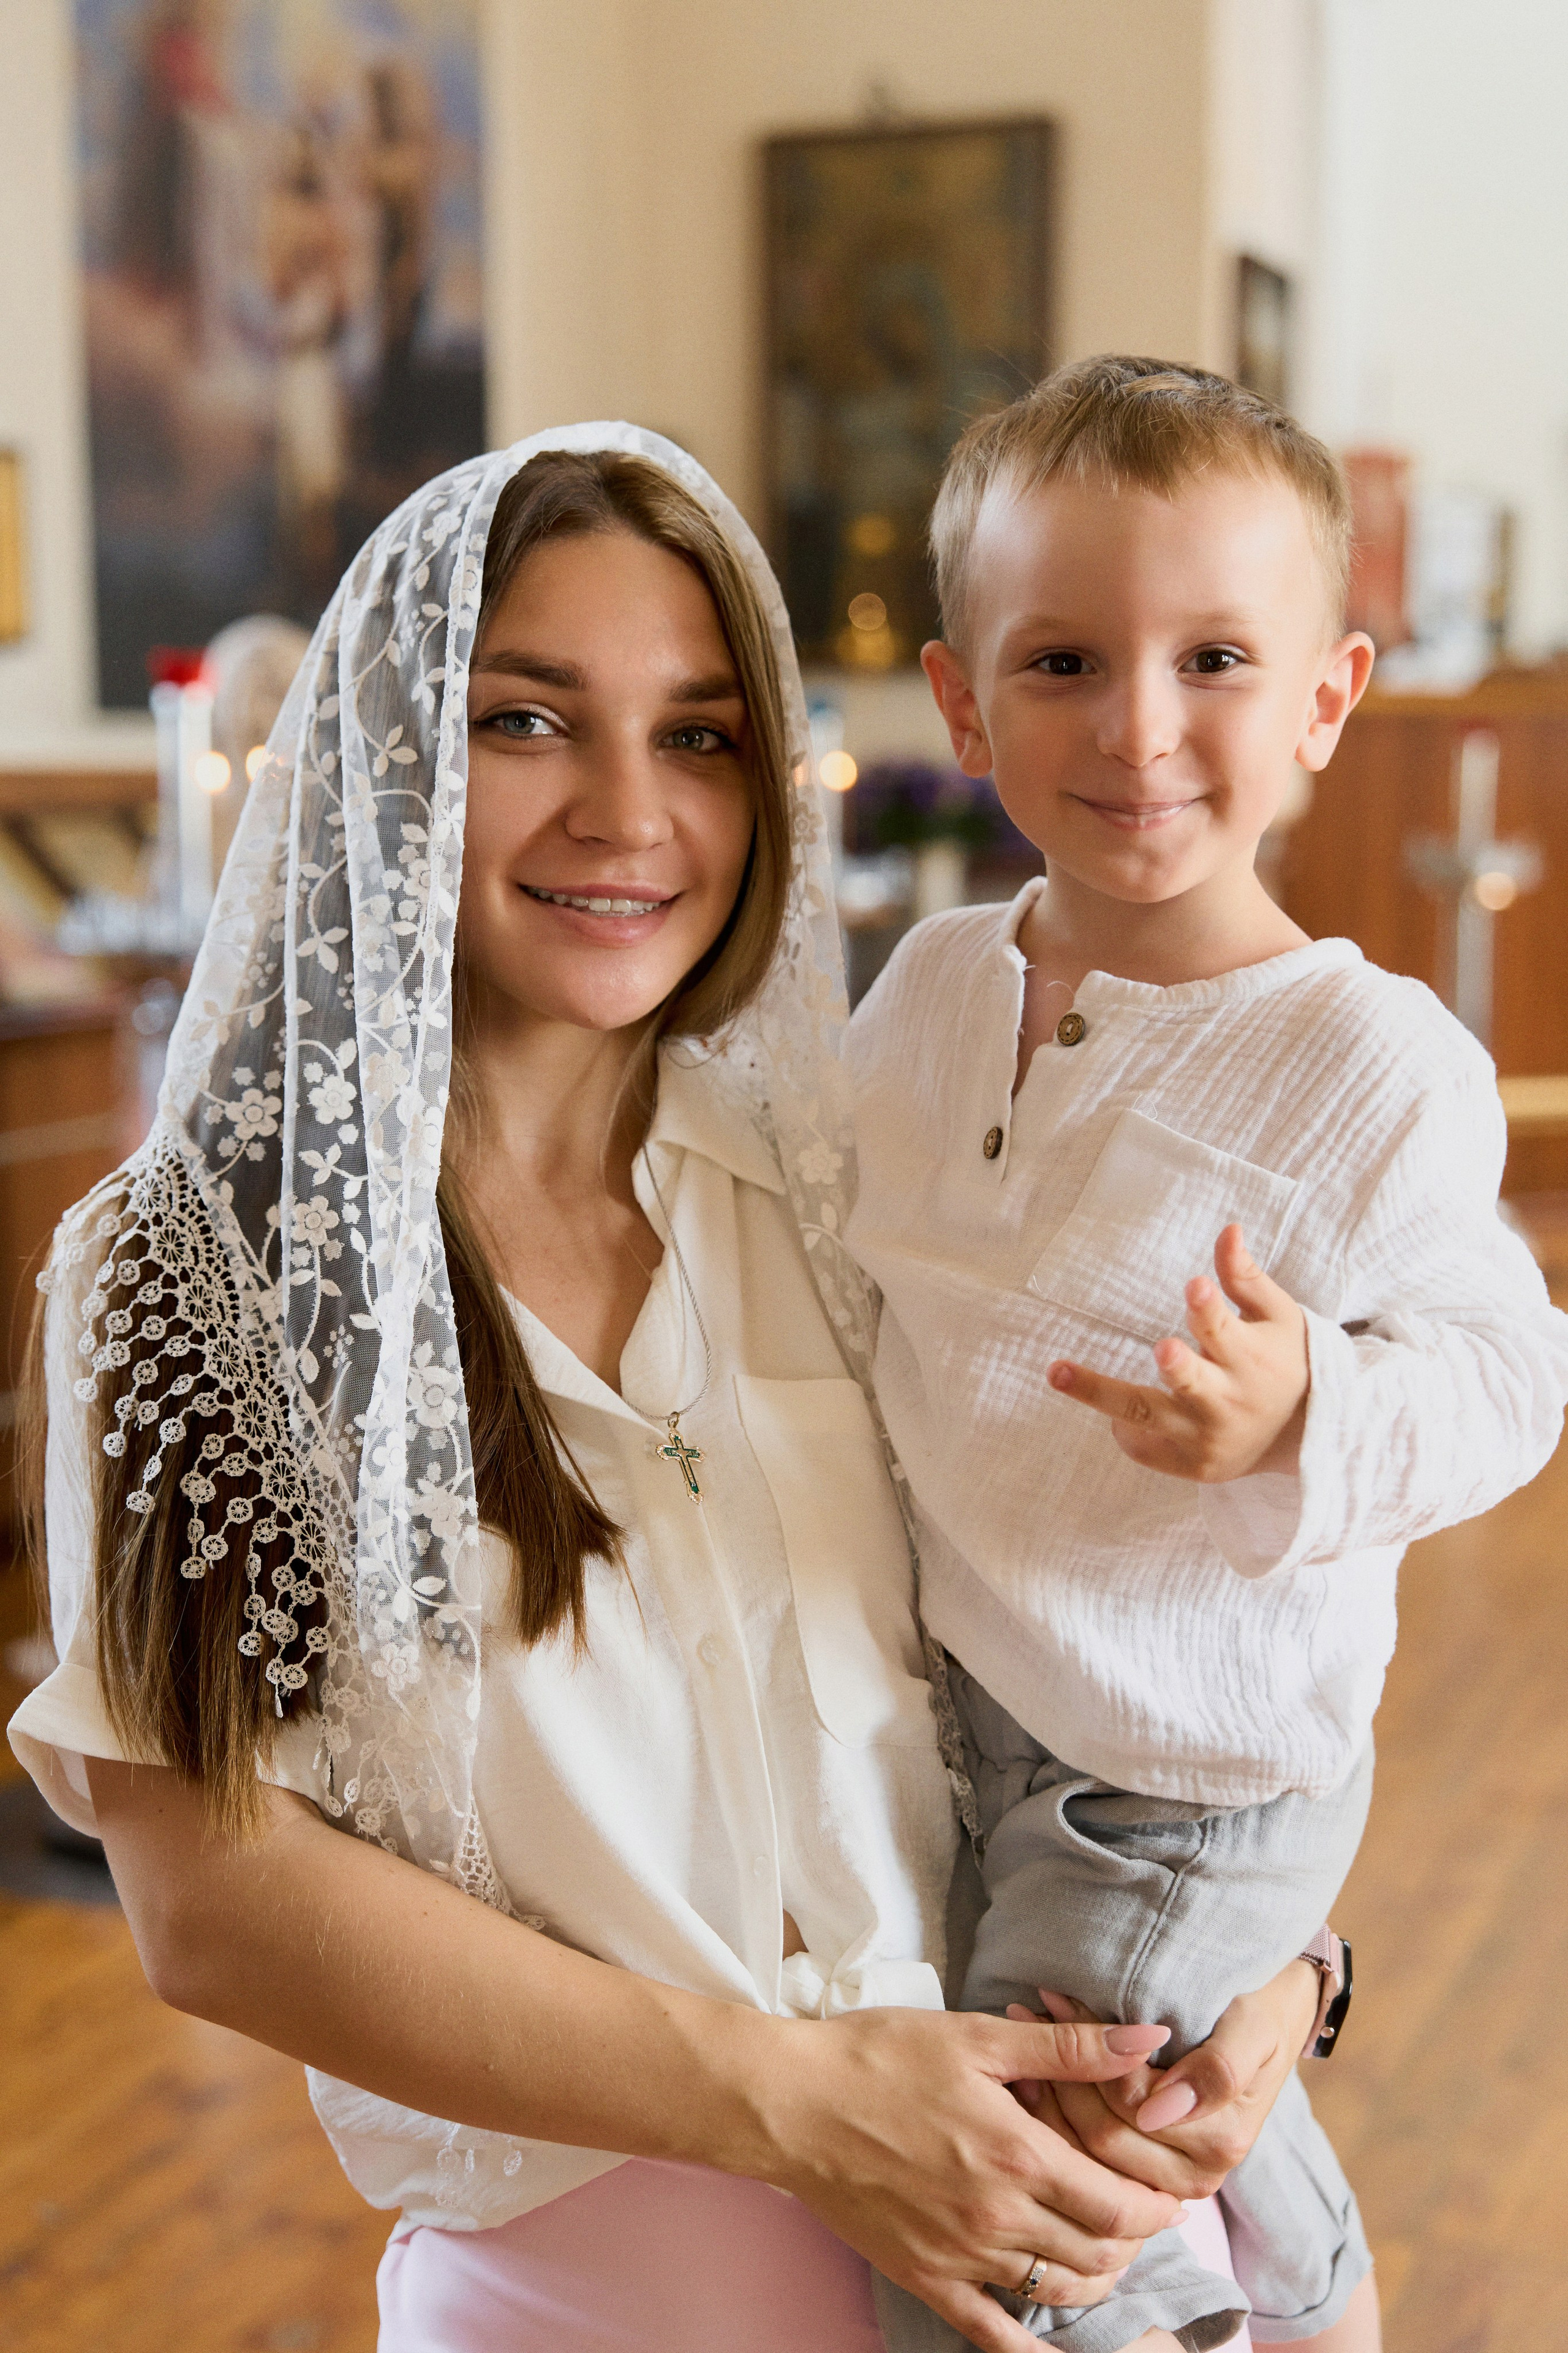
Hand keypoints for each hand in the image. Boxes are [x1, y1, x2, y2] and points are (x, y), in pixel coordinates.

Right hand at [764, 2009, 1185, 2351]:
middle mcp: (998, 2216)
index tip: (1170, 2192)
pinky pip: (993, 2334)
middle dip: (1136, 2240)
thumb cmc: (880, 2058)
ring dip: (1098, 2278)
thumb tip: (1149, 2039)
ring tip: (1106, 2252)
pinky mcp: (926, 2278)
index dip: (1157, 2205)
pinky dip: (1032, 2349)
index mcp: (1019, 2155)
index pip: (1120, 2204)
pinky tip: (1055, 2352)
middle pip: (1100, 2253)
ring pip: (1058, 2291)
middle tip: (1142, 2217)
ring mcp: (962, 2256)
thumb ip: (1069, 2047)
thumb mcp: (977, 2037)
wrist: (793, 2104)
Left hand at [1007, 1961, 1319, 2202]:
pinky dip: (1052, 2107)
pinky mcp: (1141, 2175)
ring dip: (1048, 2087)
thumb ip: (1219, 2070)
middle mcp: (1192, 2177)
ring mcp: (1164, 2183)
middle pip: (1100, 2134)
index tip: (1056, 1997)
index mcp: (1220, 2143)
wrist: (1270, 2020)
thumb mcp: (1252, 2029)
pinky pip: (1083, 2154)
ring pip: (1084, 2149)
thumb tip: (1160, 2110)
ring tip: (1023, 2025)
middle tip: (1025, 2011)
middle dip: (1060, 2071)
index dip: (1088, 2053)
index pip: (1129, 2106)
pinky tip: (1030, 2062)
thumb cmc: (1259, 2012)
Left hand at [1047, 1223, 1308, 1481]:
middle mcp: (1229, 1403)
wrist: (1306, 1435)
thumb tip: (1228, 1229)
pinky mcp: (1190, 1465)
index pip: (1226, 1333)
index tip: (1195, 1286)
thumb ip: (1244, 1278)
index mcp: (1253, 1361)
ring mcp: (1207, 1438)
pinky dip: (1125, 1430)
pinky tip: (1108, 1410)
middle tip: (1163, 1349)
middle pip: (1191, 1384)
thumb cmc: (1284, 1360)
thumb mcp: (1276, 1316)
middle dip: (1179, 1367)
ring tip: (1056, 1371)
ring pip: (1147, 1416)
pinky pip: (1145, 1448)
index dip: (1209, 1310)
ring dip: (1100, 1393)